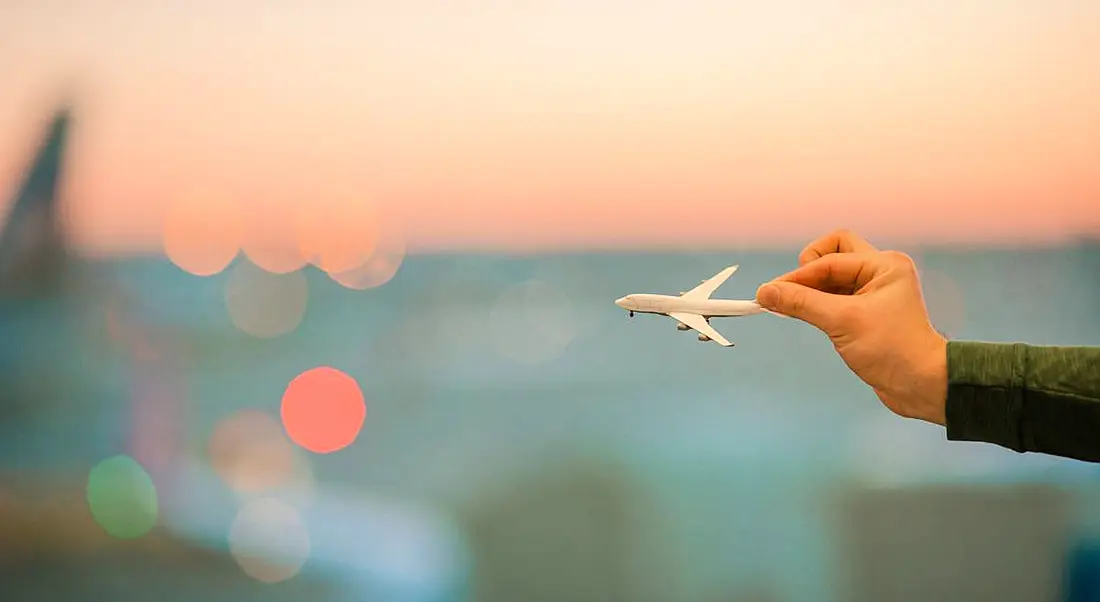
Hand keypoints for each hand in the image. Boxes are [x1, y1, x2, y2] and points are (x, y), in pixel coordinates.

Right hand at [755, 230, 948, 424]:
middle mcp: (880, 272)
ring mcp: (874, 291)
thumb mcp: (842, 322)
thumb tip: (765, 292)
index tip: (768, 293)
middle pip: (833, 253)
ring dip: (811, 289)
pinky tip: (803, 315)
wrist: (921, 385)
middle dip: (809, 269)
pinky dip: (817, 303)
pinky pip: (834, 296)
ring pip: (832, 276)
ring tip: (791, 308)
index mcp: (884, 265)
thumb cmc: (891, 350)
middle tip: (794, 291)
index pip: (828, 261)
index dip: (797, 277)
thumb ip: (801, 303)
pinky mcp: (866, 312)